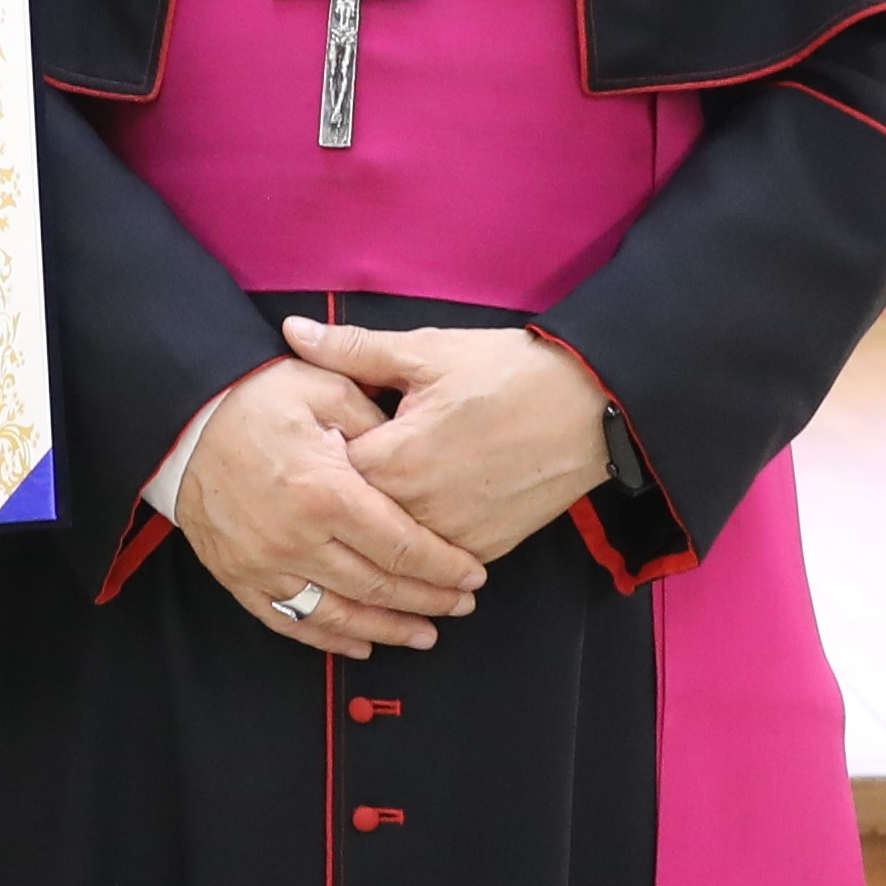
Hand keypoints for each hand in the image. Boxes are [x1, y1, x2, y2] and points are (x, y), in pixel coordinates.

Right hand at [175, 354, 488, 659]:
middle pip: (377, 586)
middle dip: (428, 600)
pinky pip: (290, 622)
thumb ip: (376, 421)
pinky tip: (362, 643)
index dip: (443, 566)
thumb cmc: (253, 397)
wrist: (179, 420)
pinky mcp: (238, 577)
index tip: (474, 575)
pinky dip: (329, 639)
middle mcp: (295, 539)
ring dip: (387, 629)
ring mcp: (264, 565)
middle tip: (461, 605)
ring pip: (338, 614)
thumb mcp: (323, 387)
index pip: (401, 545)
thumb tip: (416, 452)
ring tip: (424, 634)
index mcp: (325, 492)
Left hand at [292, 315, 610, 568]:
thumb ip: (352, 349)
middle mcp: (417, 510)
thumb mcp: (426, 350)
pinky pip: (434, 556)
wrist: (593, 406)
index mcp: (393, 459)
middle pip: (353, 516)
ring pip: (392, 543)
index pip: (325, 472)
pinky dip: (422, 540)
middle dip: (344, 494)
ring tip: (387, 490)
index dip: (317, 454)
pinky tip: (423, 513)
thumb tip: (293, 330)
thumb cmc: (508, 371)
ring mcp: (452, 537)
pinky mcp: (483, 551)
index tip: (314, 440)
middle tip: (345, 469)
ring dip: (381, 523)